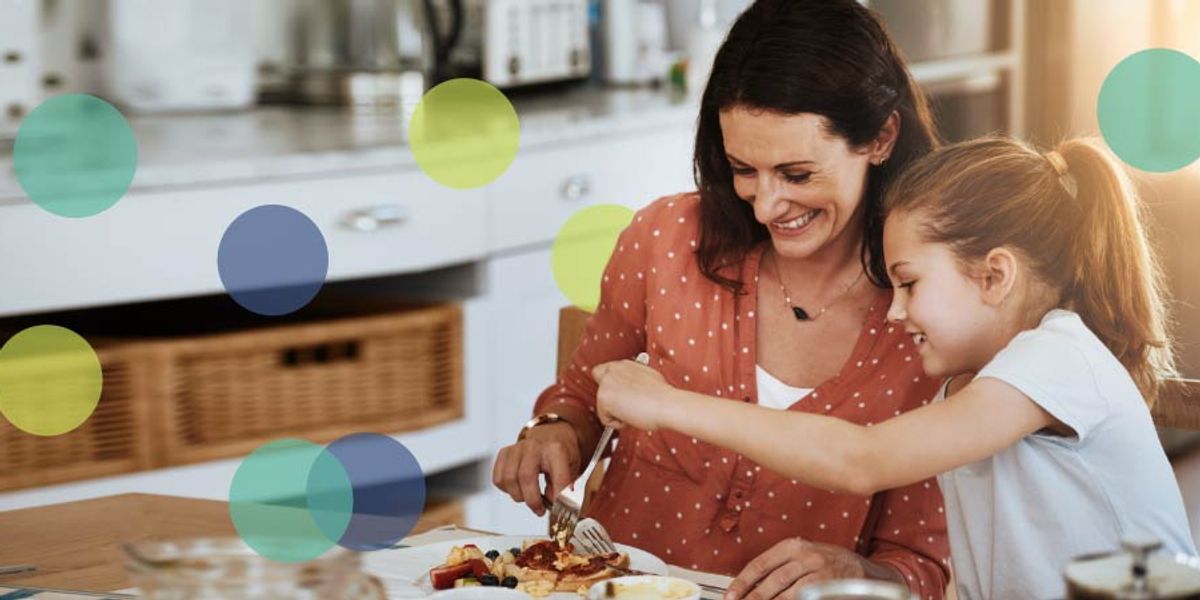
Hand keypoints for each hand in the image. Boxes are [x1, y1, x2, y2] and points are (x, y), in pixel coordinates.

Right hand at [492, 421, 580, 516]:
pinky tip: (518, 488)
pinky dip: (506, 489)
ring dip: (518, 496)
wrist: (550, 435)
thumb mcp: (571, 467)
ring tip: (529, 498)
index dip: (558, 496)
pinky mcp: (504, 453)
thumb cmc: (561, 454)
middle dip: (532, 500)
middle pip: (526, 477)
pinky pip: (498, 478)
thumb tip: (553, 503)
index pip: (558, 476)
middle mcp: (534, 446)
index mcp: (555, 449)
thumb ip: (563, 486)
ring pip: (509, 479)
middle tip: (540, 510)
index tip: (559, 509)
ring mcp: (517, 448)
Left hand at [592, 359, 673, 430]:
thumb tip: (630, 389)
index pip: (606, 371)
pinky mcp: (603, 397)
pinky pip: (604, 418)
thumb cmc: (663, 397)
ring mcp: (606, 383)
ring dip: (615, 412)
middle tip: (622, 407)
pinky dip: (616, 423)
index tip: (619, 394)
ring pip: (602, 404)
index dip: (611, 384)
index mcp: (624, 364)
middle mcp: (613, 370)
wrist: (666, 404)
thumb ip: (633, 380)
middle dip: (607, 395)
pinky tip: (631, 418)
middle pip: (598, 383)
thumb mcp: (648, 379)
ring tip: (634, 413)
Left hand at [725, 538, 888, 599]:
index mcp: (793, 546)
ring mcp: (820, 574)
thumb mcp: (803, 556)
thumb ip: (780, 567)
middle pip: (772, 582)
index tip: (731, 595)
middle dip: (753, 597)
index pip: (760, 564)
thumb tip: (751, 585)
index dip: (742, 582)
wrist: (864, 572)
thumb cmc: (828, 564)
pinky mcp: (828, 589)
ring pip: (787, 594)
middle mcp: (806, 557)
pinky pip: (803, 599)